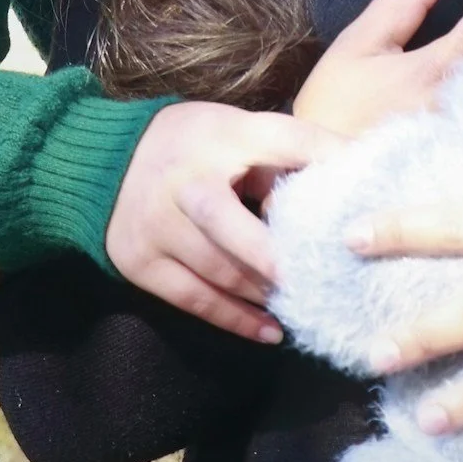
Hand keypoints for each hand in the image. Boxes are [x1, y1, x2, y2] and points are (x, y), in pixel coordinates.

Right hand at [105, 103, 337, 342]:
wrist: (100, 163)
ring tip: (304, 306)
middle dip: (274, 258)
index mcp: (219, 136)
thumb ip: (283, 154)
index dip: (324, 159)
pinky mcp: (141, 262)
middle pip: (232, 225)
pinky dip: (235, 319)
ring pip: (218, 270)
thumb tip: (351, 180)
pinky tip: (269, 331)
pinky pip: (194, 298)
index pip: (283, 139)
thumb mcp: (234, 130)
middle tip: (318, 280)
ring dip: (264, 294)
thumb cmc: (191, 146)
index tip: (362, 194)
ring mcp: (157, 225)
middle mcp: (184, 182)